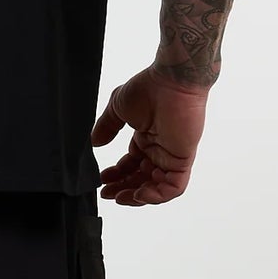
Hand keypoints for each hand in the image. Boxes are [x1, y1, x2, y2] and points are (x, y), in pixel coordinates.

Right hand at [90, 63, 210, 205]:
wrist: (171, 81)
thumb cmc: (150, 89)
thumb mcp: (117, 109)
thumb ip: (106, 127)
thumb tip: (94, 143)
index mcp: (146, 139)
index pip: (131, 166)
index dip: (117, 175)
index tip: (102, 180)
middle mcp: (159, 149)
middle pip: (142, 179)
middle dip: (124, 188)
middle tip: (108, 194)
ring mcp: (172, 155)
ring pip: (157, 187)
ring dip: (138, 196)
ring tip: (120, 197)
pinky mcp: (182, 159)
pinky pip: (174, 187)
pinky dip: (157, 196)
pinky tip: (139, 194)